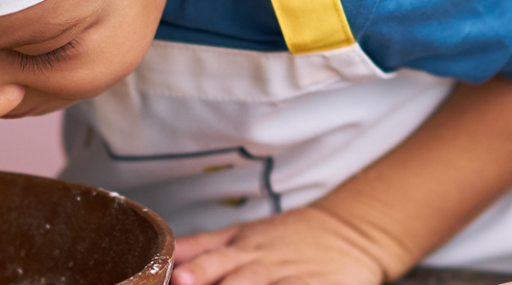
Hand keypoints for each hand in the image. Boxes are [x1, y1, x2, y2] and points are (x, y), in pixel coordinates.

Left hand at [171, 206, 401, 284]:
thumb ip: (202, 246)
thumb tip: (164, 252)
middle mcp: (261, 265)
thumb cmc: (286, 238)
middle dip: (213, 282)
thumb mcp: (241, 234)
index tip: (176, 278)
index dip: (193, 270)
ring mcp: (289, 278)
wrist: (347, 231)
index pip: (210, 260)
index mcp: (239, 250)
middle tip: (187, 283)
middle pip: (234, 277)